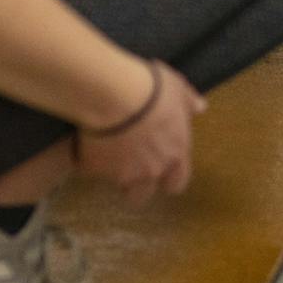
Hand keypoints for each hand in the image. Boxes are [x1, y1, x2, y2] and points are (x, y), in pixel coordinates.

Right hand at [72, 60, 206, 204]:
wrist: (113, 94)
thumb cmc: (151, 89)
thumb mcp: (177, 87)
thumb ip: (188, 102)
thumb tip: (199, 107)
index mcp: (175, 153)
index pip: (177, 182)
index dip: (168, 178)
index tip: (161, 168)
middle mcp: (150, 170)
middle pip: (143, 194)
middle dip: (136, 184)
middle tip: (128, 163)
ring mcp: (121, 173)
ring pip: (116, 184)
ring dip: (112, 173)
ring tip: (105, 151)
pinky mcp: (94, 168)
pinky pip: (87, 168)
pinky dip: (85, 159)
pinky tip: (82, 141)